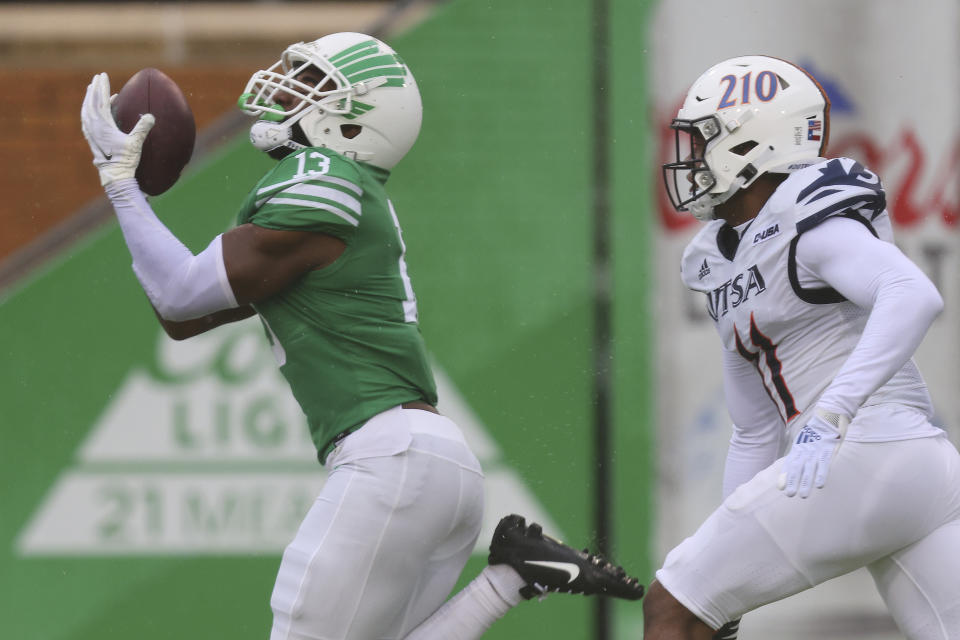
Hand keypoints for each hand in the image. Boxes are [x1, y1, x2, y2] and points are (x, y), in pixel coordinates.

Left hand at [80, 72, 154, 186]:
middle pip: (91, 102)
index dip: (102, 87)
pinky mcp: (91, 138)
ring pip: (86, 110)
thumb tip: (150, 116)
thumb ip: (142, 128)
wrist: (115, 175)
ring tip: (91, 89)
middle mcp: (93, 127)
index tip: (103, 76)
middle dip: (94, 89)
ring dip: (89, 98)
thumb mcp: (136, 143)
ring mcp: (91, 133)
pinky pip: (86, 119)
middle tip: (97, 77)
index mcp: (102, 125)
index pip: (101, 101)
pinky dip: (88, 110)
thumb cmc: (125, 160)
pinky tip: (91, 110)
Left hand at [778, 410, 846, 497]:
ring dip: (806, 482)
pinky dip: (821, 474)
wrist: (831, 412)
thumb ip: (802, 452)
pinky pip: (824, 462)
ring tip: (803, 495)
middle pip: (798, 467)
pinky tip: (819, 485)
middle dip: (793, 481)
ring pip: (809, 467)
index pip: (790, 462)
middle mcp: (806, 448)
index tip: (780, 487)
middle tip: (789, 495)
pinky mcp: (829, 447)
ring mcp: (817, 447)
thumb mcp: (809, 440)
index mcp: (800, 446)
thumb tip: (795, 462)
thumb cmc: (820, 430)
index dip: (786, 474)